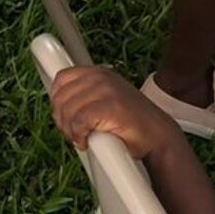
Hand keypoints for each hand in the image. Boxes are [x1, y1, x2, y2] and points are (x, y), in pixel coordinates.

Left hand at [49, 66, 180, 159]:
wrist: (157, 136)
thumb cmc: (131, 123)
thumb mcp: (106, 100)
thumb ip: (85, 96)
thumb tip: (57, 106)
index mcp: (98, 72)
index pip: (62, 79)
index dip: (57, 100)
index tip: (63, 116)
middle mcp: (101, 77)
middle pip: (61, 97)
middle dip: (62, 119)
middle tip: (73, 133)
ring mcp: (106, 90)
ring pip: (68, 111)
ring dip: (70, 131)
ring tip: (81, 138)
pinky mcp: (110, 106)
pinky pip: (78, 121)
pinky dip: (78, 136)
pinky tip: (86, 142)